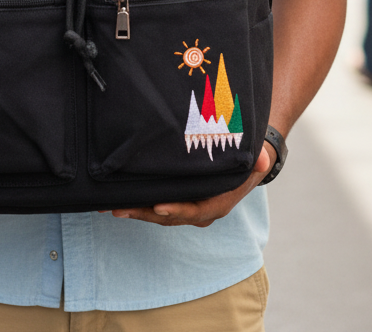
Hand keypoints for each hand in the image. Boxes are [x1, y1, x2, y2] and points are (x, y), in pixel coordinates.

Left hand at [101, 142, 274, 227]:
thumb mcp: (256, 157)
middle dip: (144, 213)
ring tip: (110, 207)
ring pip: (159, 214)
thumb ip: (258, 158)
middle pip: (169, 216)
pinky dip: (139, 204)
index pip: (195, 210)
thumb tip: (262, 159)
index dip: (177, 210)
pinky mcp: (178, 200)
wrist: (246, 164)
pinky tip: (118, 199)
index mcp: (219, 204)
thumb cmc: (247, 159)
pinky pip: (157, 206)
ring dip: (135, 211)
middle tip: (118, 208)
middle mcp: (201, 211)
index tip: (158, 206)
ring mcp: (188, 207)